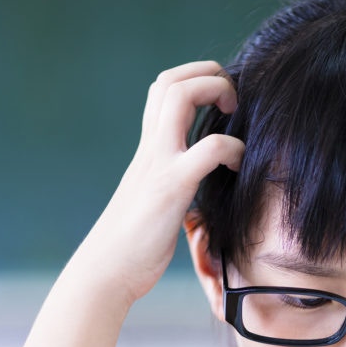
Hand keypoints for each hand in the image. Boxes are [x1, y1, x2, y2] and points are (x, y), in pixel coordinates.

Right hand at [75, 61, 243, 305]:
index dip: (194, 78)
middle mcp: (151, 148)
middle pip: (170, 80)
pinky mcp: (171, 188)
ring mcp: (158, 163)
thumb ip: (172, 182)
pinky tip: (240, 168)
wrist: (105, 273)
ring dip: (216, 91)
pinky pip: (209, 149)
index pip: (162, 89)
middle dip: (208, 73)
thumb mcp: (153, 202)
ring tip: (236, 116)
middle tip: (233, 101)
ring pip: (180, 97)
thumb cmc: (132, 246)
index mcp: (148, 149)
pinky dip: (234, 149)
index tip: (220, 100)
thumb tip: (197, 187)